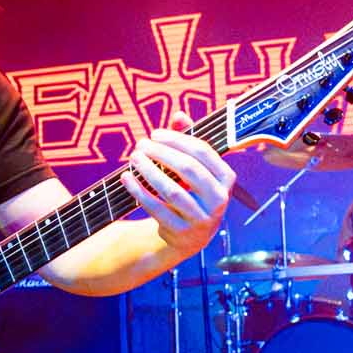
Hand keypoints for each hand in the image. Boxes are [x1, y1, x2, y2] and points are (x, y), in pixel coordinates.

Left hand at [119, 110, 235, 259]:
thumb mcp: (194, 169)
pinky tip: (126, 177)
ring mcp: (202, 219)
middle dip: (161, 153)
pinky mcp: (182, 233)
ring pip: (172, 190)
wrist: (189, 237)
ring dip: (149, 170)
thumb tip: (178, 115)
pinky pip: (157, 208)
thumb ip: (187, 141)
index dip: (176, 139)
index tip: (155, 133)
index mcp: (226, 178)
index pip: (202, 152)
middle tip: (141, 144)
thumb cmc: (191, 192)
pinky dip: (139, 191)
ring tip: (133, 158)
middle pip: (188, 169)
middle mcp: (219, 199)